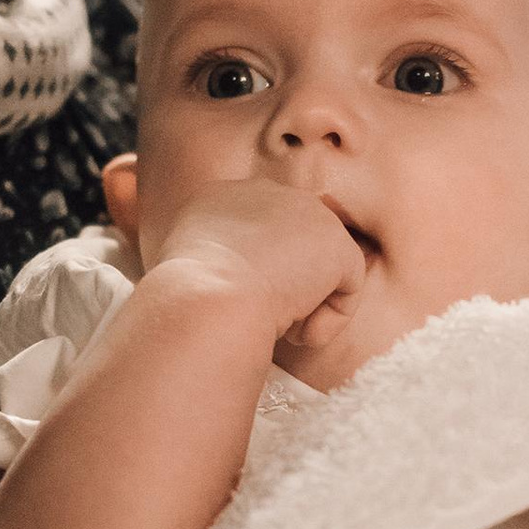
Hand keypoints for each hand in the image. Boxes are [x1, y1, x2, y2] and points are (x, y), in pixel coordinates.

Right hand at [145, 178, 364, 356]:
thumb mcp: (181, 273)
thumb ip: (211, 266)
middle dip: (283, 286)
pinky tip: (299, 336)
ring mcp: (305, 212)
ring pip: (320, 268)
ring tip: (279, 328)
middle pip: (292, 246)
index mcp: (218, 197)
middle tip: (261, 317)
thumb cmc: (183, 302)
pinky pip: (347, 289)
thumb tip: (226, 291)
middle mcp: (265, 192)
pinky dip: (328, 321)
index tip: (238, 305)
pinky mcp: (337, 242)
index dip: (252, 275)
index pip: (254, 234)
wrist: (206, 299)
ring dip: (304, 306)